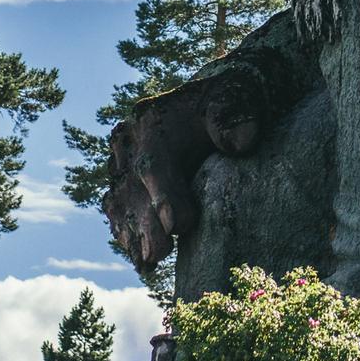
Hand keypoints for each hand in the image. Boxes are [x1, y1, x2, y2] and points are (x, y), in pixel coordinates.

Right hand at [102, 70, 269, 271]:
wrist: (213, 103)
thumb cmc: (229, 102)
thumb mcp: (237, 97)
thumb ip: (235, 115)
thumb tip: (241, 141)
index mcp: (153, 119)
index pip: (155, 161)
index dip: (165, 195)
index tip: (178, 225)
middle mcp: (128, 141)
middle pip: (133, 188)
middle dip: (146, 223)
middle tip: (159, 254)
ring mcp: (122, 163)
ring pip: (120, 203)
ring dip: (133, 234)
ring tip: (148, 263)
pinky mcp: (123, 181)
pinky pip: (118, 211)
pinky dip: (128, 234)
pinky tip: (141, 260)